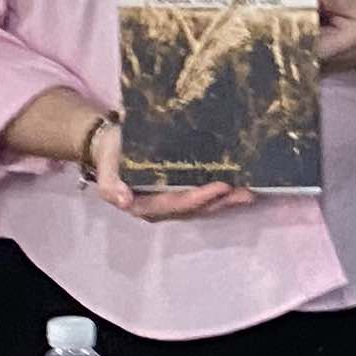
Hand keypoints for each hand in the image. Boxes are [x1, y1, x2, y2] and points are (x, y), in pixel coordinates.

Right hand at [84, 114, 252, 222]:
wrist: (109, 146)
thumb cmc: (110, 155)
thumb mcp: (105, 168)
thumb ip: (109, 185)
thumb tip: (123, 201)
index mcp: (145, 205)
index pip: (176, 203)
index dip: (199, 197)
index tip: (221, 187)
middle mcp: (162, 208)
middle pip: (196, 209)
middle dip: (222, 202)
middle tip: (247, 193)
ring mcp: (173, 202)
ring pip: (203, 206)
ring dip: (227, 201)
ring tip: (250, 192)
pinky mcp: (180, 192)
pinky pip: (203, 197)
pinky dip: (222, 194)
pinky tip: (239, 187)